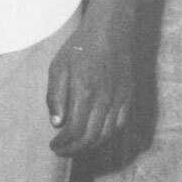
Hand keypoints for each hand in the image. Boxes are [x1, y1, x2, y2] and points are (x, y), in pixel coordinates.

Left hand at [46, 0, 152, 155]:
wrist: (110, 31)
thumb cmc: (79, 48)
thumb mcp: (58, 68)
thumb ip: (55, 97)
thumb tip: (57, 124)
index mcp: (85, 92)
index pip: (75, 130)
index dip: (63, 143)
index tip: (53, 146)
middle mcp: (105, 98)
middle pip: (91, 136)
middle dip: (74, 149)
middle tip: (61, 151)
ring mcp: (119, 98)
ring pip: (107, 133)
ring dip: (90, 145)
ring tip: (75, 146)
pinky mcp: (128, 96)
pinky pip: (120, 124)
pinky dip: (107, 135)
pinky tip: (95, 136)